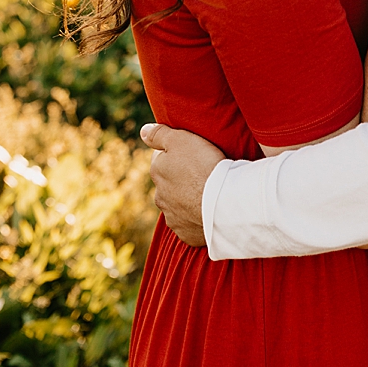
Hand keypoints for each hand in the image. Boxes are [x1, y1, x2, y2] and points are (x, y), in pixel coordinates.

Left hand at [139, 124, 224, 246]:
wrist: (224, 202)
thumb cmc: (204, 166)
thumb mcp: (181, 139)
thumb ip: (159, 134)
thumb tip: (143, 131)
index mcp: (157, 173)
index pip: (162, 161)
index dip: (178, 157)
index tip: (194, 156)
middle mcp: (160, 197)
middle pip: (170, 186)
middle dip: (182, 182)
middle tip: (204, 176)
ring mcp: (173, 218)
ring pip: (179, 207)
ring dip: (189, 202)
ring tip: (209, 196)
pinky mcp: (187, 235)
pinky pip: (190, 226)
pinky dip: (197, 221)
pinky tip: (210, 214)